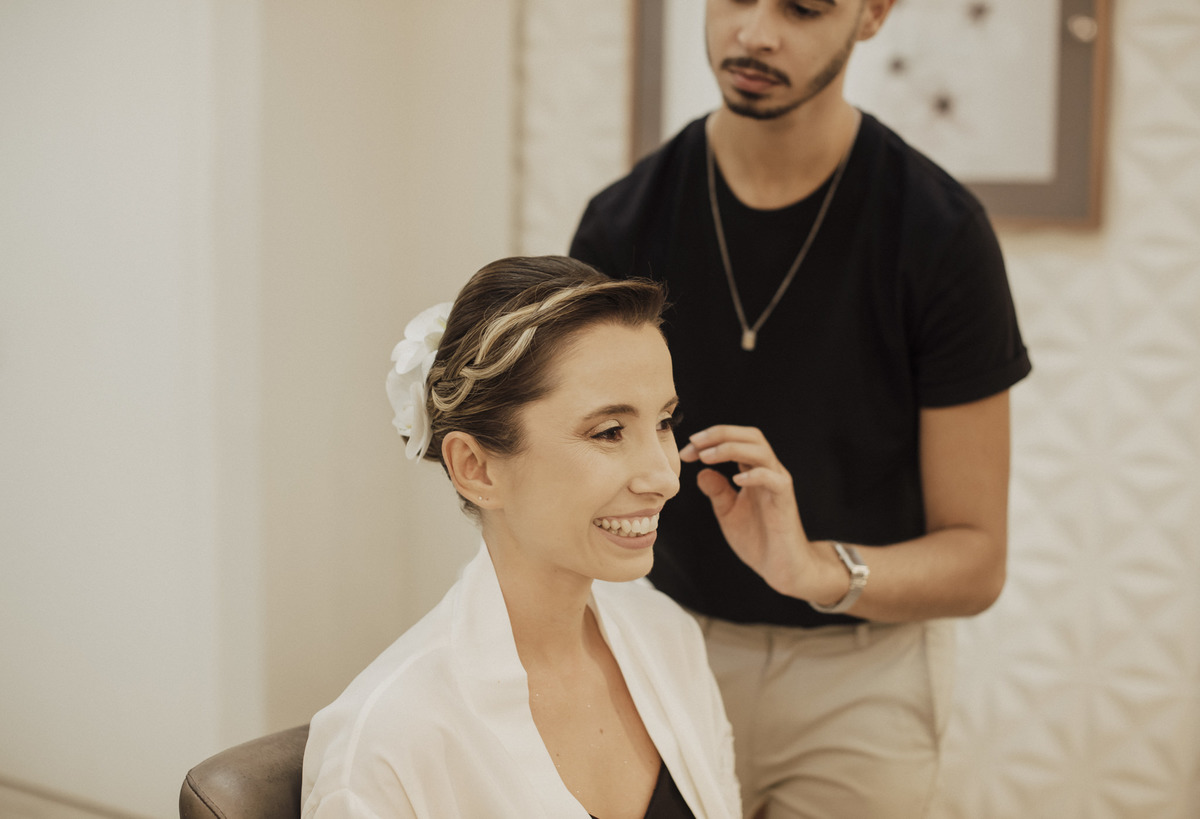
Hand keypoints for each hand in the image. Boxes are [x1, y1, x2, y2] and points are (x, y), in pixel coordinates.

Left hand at [681, 425, 836, 599]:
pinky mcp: (785, 500)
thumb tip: (701, 472)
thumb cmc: (757, 539)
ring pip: (761, 451)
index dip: (710, 440)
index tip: (686, 452)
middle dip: (720, 434)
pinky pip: (774, 479)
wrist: (781, 567)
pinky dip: (755, 475)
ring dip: (731, 448)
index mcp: (753, 471)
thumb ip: (717, 491)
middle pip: (751, 436)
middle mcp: (768, 471)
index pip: (735, 441)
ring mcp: (778, 483)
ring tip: (707, 457)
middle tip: (694, 443)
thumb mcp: (728, 512)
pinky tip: (736, 481)